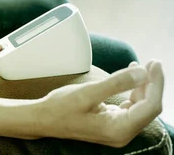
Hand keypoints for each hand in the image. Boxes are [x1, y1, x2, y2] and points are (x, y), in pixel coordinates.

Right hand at [37, 60, 163, 146]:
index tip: (153, 64)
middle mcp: (121, 134)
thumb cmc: (59, 109)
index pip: (150, 106)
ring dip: (144, 87)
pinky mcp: (113, 125)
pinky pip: (132, 108)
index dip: (155, 83)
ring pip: (142, 107)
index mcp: (117, 129)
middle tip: (151, 62)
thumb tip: (143, 72)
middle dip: (152, 84)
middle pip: (149, 107)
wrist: (41, 119)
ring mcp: (118, 131)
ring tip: (141, 68)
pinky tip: (132, 80)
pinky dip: (135, 93)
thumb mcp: (87, 93)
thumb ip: (117, 83)